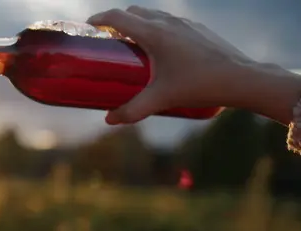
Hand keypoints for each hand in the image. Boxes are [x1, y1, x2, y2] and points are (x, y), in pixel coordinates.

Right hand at [86, 6, 299, 124]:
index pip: (117, 17)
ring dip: (137, 25)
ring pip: (152, 15)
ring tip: (132, 46)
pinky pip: (169, 22)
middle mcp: (167, 22)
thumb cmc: (199, 85)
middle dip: (116, 22)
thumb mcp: (160, 99)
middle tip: (107, 41)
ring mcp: (184, 24)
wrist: (240, 78)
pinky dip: (156, 29)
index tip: (88, 27)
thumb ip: (132, 110)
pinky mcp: (197, 30)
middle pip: (133, 13)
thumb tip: (109, 119)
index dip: (98, 19)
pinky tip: (161, 51)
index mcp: (153, 33)